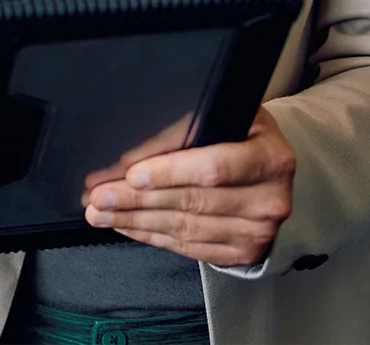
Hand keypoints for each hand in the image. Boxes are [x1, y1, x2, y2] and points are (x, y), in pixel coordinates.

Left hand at [83, 107, 294, 265]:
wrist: (269, 168)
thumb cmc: (238, 132)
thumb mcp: (220, 117)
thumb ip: (180, 134)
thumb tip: (129, 157)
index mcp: (270, 156)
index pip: (213, 167)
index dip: (169, 171)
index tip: (130, 174)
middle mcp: (270, 199)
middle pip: (193, 201)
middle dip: (137, 199)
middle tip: (98, 195)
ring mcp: (259, 232)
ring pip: (186, 227)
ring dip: (136, 220)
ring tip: (99, 211)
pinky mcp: (243, 253)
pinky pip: (190, 247)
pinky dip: (152, 235)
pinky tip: (126, 225)